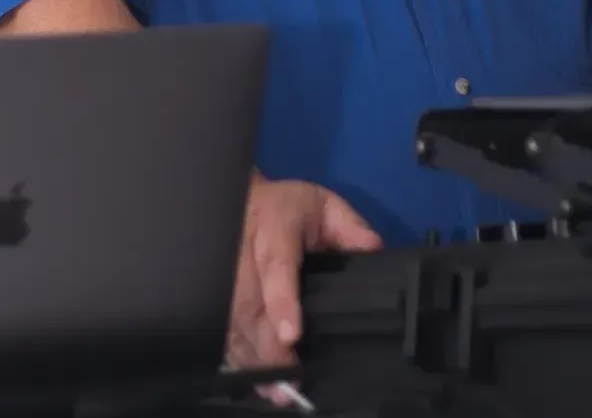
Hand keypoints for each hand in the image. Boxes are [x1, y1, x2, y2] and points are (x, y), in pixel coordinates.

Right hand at [227, 174, 382, 372]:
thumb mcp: (322, 204)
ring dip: (255, 358)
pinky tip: (259, 382)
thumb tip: (372, 249)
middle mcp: (243, 254)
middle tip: (292, 378)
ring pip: (234, 322)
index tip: (291, 334)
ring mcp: (226, 276)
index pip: (275, 265)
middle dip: (268, 345)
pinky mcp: (219, 296)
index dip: (281, 301)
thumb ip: (348, 225)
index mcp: (274, 227)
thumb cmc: (287, 208)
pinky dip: (241, 359)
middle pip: (250, 304)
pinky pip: (225, 330)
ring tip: (280, 390)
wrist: (241, 201)